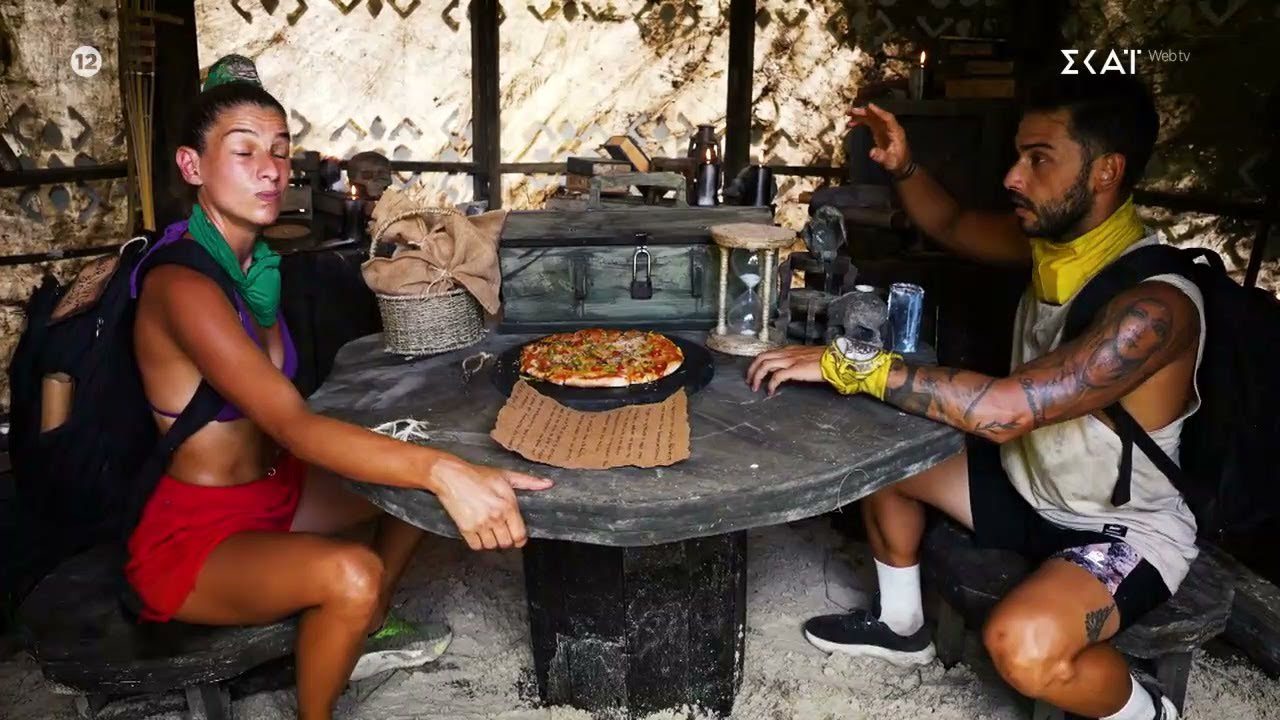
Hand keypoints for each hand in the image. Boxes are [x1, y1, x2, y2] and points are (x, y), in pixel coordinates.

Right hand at [432, 458, 552, 550]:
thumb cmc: (478, 475)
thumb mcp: (505, 475)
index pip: (520, 534)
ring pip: (491, 546)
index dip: (519, 539)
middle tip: (501, 532)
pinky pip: (476, 546)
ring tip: (489, 531)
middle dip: (506, 540)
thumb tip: (548, 484)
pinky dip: (478, 543)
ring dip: (491, 541)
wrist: (451, 476)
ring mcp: (480, 524)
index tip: (516, 537)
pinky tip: (478, 533)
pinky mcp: (465, 528)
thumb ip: (528, 482)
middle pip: (506, 543)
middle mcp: (496, 516)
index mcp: (508, 505)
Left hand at [746, 345, 825, 395]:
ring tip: (755, 387)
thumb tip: (789, 370)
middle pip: (761, 357)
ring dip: (757, 377)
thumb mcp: (806, 357)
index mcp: (789, 350)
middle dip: (752, 369)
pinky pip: (776, 376)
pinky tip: (770, 391)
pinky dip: (770, 384)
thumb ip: (796, 361)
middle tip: (749, 381)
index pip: (767, 353)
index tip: (754, 372)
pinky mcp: (794, 369)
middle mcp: (787, 353)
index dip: (757, 363)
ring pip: (765, 365)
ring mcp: (790, 360)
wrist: (836, 360)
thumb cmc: (825, 360)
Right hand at [847, 103, 911, 175]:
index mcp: (895, 132)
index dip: (879, 112)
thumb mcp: (890, 162)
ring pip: (872, 118)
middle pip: (877, 116)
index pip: (888, 118)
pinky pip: (869, 123)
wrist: (900, 164)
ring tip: (849, 114)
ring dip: (861, 115)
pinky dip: (861, 122)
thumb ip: (882, 157)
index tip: (869, 106)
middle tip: (852, 111)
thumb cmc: (897, 162)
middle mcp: (889, 127)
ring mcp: (884, 128)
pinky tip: (852, 123)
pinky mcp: (879, 131)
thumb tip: (871, 152)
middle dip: (865, 112)